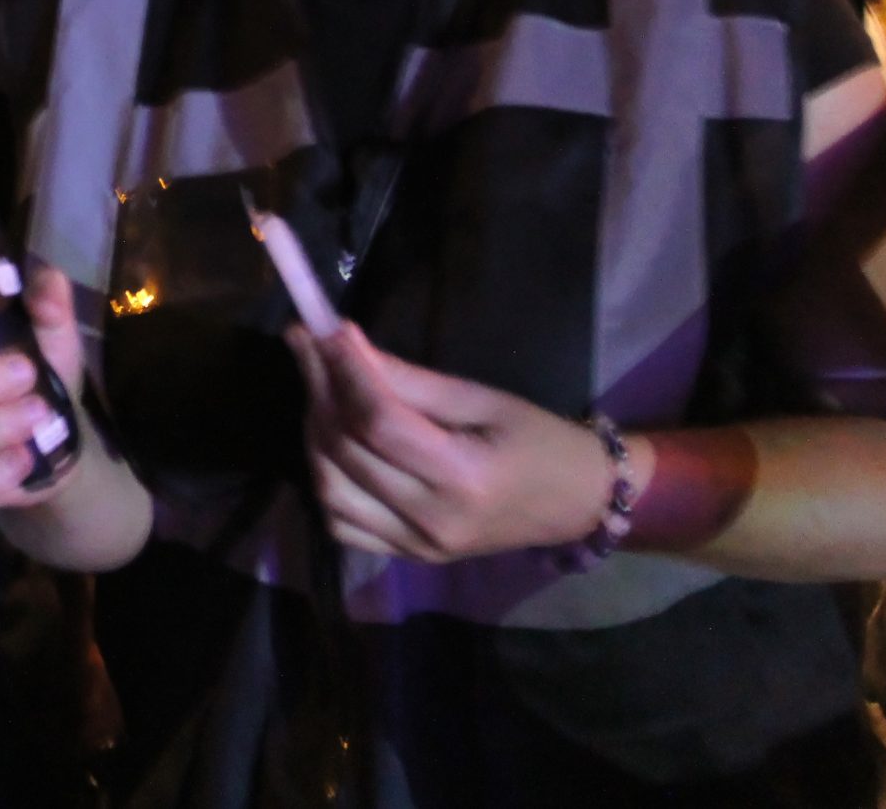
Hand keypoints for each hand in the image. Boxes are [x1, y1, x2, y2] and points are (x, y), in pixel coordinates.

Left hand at [286, 322, 616, 563]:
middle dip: (319, 389)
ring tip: (320, 387)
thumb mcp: (484, 399)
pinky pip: (342, 524)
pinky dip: (326, 480)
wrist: (576, 504)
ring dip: (315, 433)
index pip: (378, 422)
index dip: (343, 371)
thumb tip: (347, 348)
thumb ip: (413, 382)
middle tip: (309, 344)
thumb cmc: (539, 440)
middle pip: (347, 452)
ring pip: (331, 490)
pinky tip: (333, 441)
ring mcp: (416, 546)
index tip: (323, 328)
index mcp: (463, 477)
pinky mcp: (407, 557)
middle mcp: (431, 520)